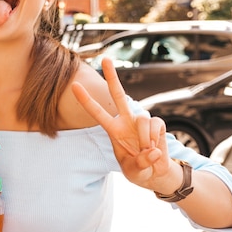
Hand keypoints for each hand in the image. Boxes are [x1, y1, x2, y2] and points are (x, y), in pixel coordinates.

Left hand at [71, 57, 172, 188]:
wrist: (156, 174)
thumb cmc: (139, 170)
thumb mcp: (134, 172)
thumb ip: (140, 163)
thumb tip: (152, 150)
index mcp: (113, 130)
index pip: (97, 112)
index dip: (86, 100)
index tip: (74, 85)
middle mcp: (126, 121)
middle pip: (118, 95)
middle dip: (112, 77)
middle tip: (105, 58)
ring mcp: (142, 121)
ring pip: (142, 118)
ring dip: (145, 138)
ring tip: (145, 151)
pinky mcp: (157, 124)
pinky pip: (156, 126)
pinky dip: (156, 139)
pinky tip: (155, 147)